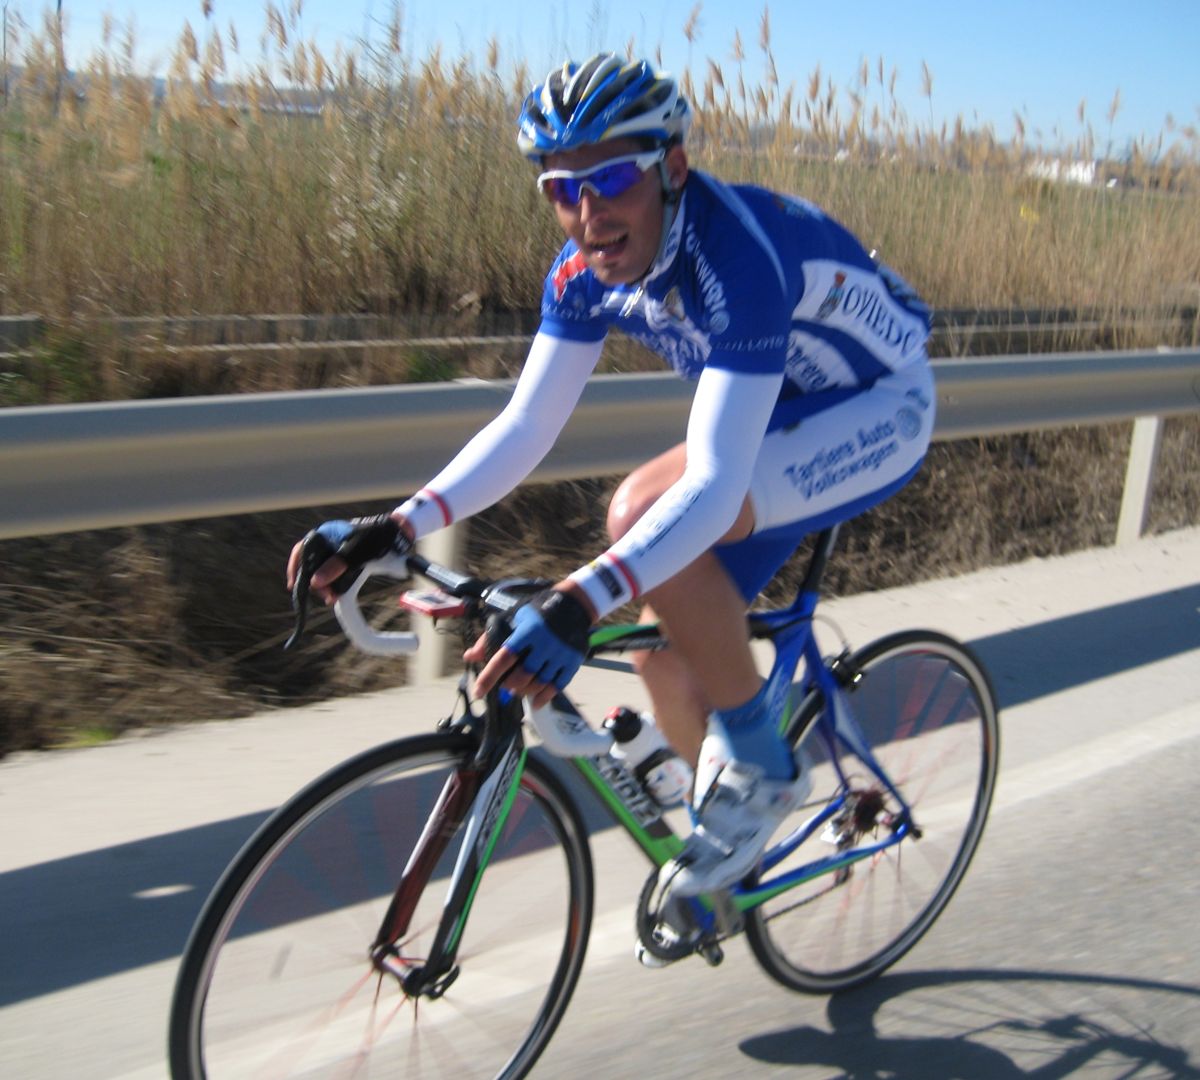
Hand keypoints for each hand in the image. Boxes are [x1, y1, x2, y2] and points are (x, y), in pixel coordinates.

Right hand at [286, 513, 412, 605]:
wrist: (396, 536)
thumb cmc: (375, 539)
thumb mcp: (355, 553)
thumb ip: (336, 566)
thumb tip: (315, 582)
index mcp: (324, 534)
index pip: (301, 551)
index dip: (296, 569)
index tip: (294, 586)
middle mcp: (327, 542)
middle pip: (312, 565)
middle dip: (316, 583)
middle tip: (326, 597)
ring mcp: (336, 551)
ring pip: (323, 571)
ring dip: (326, 585)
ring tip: (333, 597)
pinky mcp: (345, 560)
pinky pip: (335, 573)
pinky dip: (335, 584)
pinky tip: (337, 593)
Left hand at [466, 586, 593, 708]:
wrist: (573, 604)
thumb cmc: (537, 612)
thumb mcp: (513, 617)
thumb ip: (490, 638)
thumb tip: (469, 656)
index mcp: (526, 631)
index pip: (503, 658)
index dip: (489, 677)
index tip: (478, 692)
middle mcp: (544, 643)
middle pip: (522, 675)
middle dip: (510, 686)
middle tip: (505, 686)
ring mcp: (560, 653)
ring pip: (539, 683)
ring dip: (525, 691)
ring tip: (518, 690)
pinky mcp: (573, 661)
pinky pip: (557, 686)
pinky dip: (544, 697)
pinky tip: (535, 702)